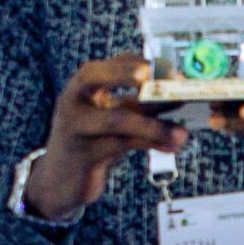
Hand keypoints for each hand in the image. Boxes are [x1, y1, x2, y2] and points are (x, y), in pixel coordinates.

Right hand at [22, 56, 191, 221]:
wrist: (61, 182)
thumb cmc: (93, 144)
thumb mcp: (113, 121)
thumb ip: (139, 107)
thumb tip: (178, 97)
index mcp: (79, 89)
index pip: (104, 65)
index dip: (132, 62)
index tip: (163, 67)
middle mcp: (72, 102)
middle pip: (94, 77)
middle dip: (124, 72)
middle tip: (154, 76)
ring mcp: (75, 128)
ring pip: (117, 119)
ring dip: (154, 125)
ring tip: (182, 132)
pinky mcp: (84, 155)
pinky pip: (122, 145)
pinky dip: (152, 144)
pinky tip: (172, 145)